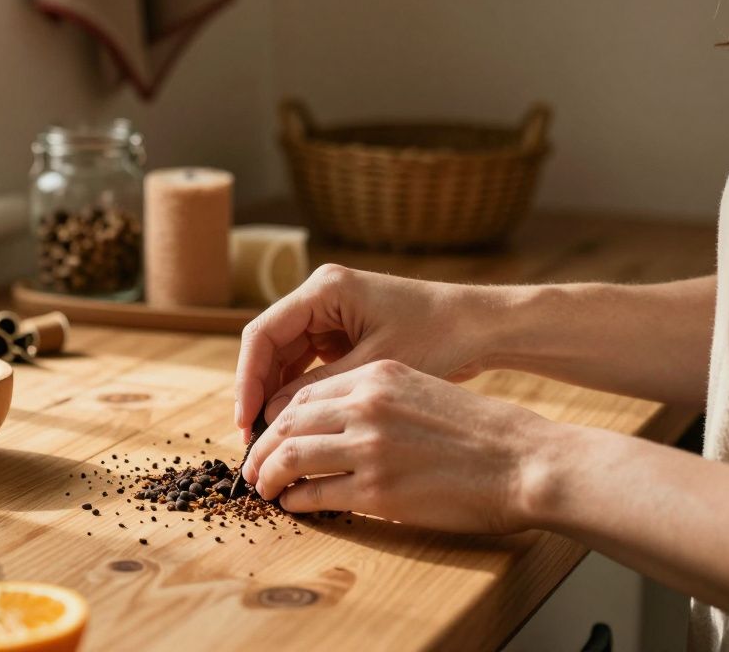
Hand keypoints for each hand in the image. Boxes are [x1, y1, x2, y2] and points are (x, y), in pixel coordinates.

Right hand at [235, 264, 509, 430]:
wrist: (483, 327)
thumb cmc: (438, 338)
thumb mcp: (373, 369)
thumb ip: (318, 389)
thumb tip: (271, 417)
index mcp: (323, 290)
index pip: (262, 334)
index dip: (247, 380)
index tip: (244, 421)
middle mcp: (320, 295)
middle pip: (269, 346)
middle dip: (258, 392)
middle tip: (252, 439)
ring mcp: (331, 312)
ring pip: (285, 357)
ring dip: (276, 395)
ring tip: (270, 439)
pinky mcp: (344, 330)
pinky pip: (308, 362)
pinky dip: (300, 392)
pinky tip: (296, 425)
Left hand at [241, 359, 554, 533]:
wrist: (526, 461)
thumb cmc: (481, 431)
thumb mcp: (421, 391)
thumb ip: (375, 398)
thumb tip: (331, 422)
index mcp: (378, 376)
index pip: (306, 393)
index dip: (279, 416)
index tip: (268, 434)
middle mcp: (367, 405)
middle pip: (289, 422)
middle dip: (263, 446)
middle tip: (252, 466)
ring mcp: (370, 448)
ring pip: (292, 456)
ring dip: (269, 475)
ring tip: (263, 488)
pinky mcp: (378, 490)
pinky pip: (316, 494)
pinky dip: (296, 500)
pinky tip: (293, 505)